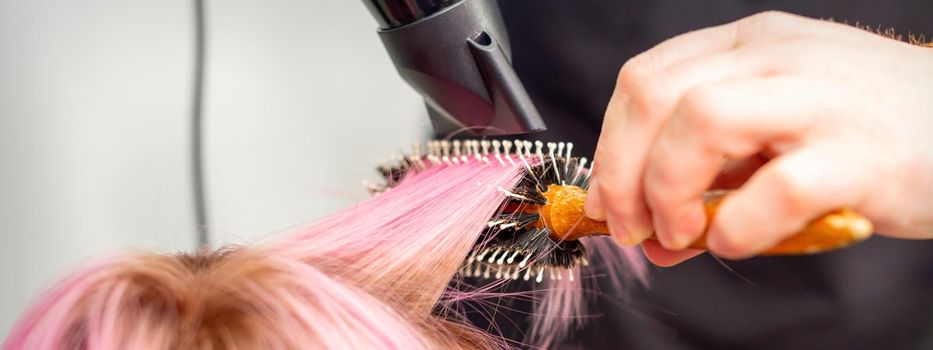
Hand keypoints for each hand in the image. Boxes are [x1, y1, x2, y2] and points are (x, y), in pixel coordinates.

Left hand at [583, 11, 932, 265]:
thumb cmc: (863, 134)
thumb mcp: (774, 134)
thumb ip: (708, 175)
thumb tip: (644, 232)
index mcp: (749, 45)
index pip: (644, 79)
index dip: (610, 146)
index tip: (608, 200)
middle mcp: (779, 57)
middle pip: (657, 96)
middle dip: (623, 172)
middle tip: (634, 228)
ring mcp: (822, 99)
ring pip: (703, 120)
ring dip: (669, 189)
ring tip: (683, 234)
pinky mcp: (863, 154)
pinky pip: (777, 187)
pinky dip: (739, 227)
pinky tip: (738, 242)